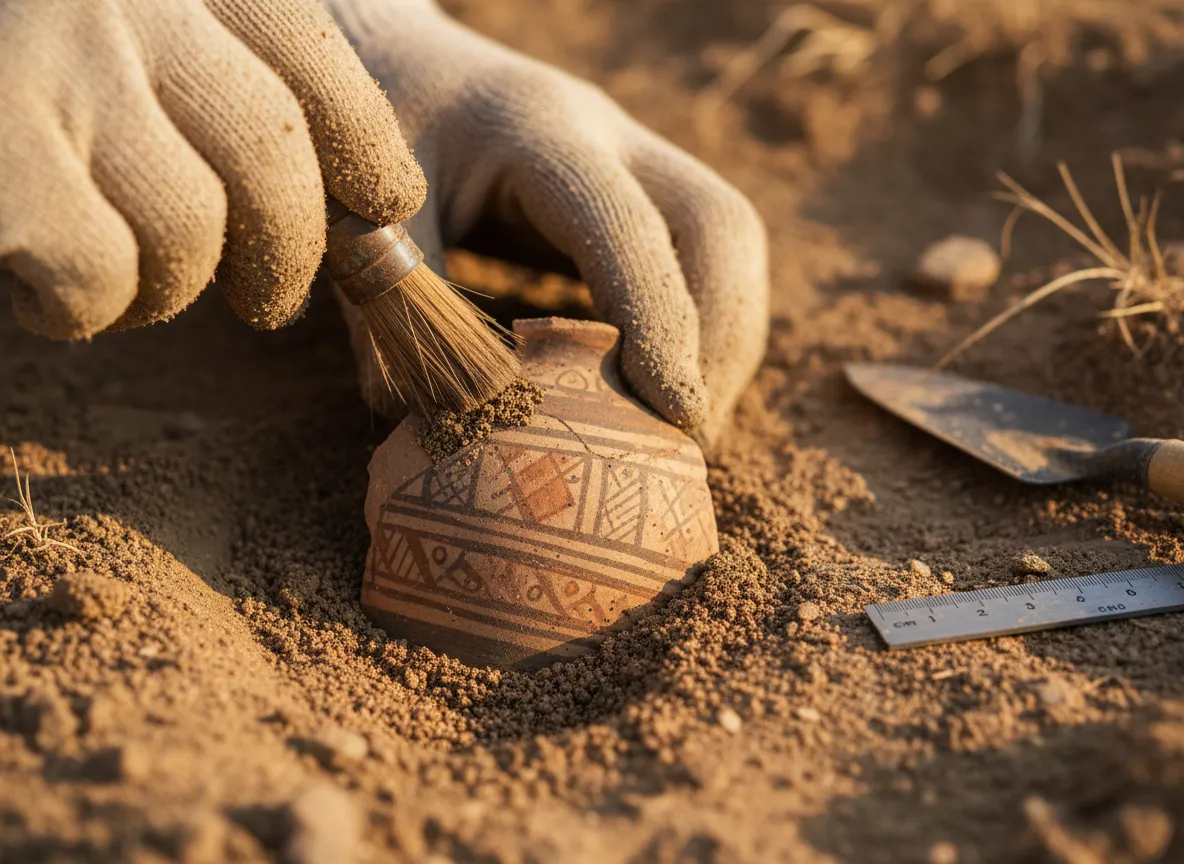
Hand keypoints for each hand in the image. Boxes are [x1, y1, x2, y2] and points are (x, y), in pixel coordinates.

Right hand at [0, 0, 424, 338]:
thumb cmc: (12, 43)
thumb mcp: (103, 21)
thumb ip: (199, 66)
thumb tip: (347, 189)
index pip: (314, 60)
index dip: (366, 146)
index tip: (384, 201)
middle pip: (272, 154)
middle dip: (286, 254)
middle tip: (267, 299)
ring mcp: (48, 59)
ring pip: (189, 230)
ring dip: (169, 289)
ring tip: (123, 283)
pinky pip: (96, 272)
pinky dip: (87, 305)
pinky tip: (48, 291)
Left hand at [327, 0, 768, 447]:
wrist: (409, 66)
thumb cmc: (380, 133)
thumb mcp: (368, 204)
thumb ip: (393, 300)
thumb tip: (425, 418)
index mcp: (541, 132)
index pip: (628, 224)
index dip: (661, 321)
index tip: (674, 414)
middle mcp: (609, 136)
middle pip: (719, 226)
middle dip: (721, 341)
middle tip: (690, 436)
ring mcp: (637, 159)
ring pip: (730, 241)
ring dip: (726, 343)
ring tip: (689, 427)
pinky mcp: (642, 194)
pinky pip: (707, 257)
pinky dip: (705, 330)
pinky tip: (666, 388)